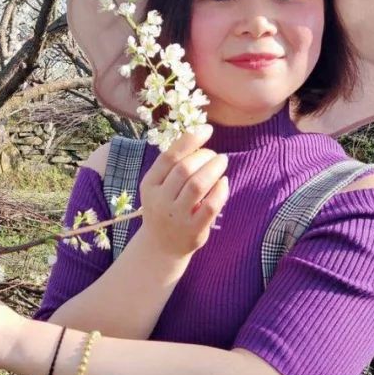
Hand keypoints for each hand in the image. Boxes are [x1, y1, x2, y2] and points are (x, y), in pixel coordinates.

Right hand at [138, 124, 229, 258]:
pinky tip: (224, 182)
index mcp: (149, 184)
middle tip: (215, 154)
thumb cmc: (164, 207)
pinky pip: (210, 206)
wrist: (161, 246)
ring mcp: (176, 216)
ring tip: (222, 161)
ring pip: (197, 185)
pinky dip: (220, 191)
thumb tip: (197, 136)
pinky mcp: (193, 230)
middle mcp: (160, 200)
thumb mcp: (158, 187)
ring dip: (214, 169)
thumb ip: (173, 166)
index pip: (169, 157)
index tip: (207, 128)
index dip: (190, 139)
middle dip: (204, 155)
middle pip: (184, 169)